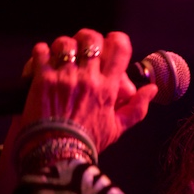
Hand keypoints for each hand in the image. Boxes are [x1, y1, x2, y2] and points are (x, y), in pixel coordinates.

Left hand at [0, 30, 156, 193]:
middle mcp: (88, 78)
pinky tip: (42, 63)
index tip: (110, 43)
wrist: (55, 155)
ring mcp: (64, 77)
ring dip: (62, 47)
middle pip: (91, 38)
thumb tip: (152, 90)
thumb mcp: (117, 128)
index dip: (116, 39)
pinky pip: (41, 51)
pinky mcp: (42, 79)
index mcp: (108, 87)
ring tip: (60, 57)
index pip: (119, 48)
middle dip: (87, 39)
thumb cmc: (86, 143)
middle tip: (82, 49)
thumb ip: (137, 108)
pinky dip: (41, 53)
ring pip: (65, 42)